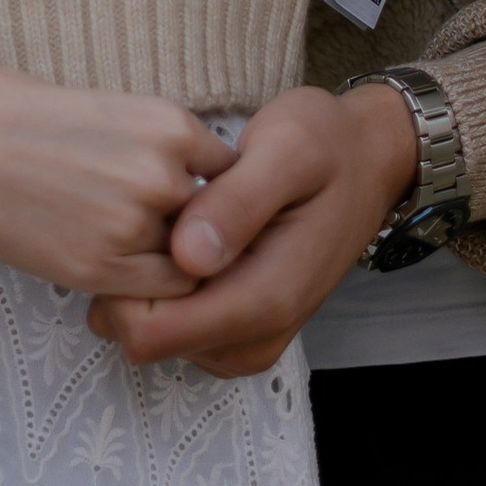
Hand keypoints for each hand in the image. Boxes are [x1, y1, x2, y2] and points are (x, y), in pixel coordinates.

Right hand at [0, 48, 235, 301]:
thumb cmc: (35, 123)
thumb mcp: (120, 115)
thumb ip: (169, 153)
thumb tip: (210, 198)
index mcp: (172, 125)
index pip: (231, 178)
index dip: (216, 198)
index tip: (197, 207)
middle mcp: (162, 173)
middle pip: (216, 224)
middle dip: (194, 233)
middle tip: (161, 234)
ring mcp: (133, 222)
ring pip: (190, 262)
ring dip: (168, 261)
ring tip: (129, 246)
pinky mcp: (100, 266)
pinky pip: (159, 291)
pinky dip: (148, 287)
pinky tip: (116, 265)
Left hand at [87, 82, 418, 376]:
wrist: (368, 159)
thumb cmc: (326, 145)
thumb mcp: (285, 151)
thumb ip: (237, 203)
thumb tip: (186, 256)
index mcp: (265, 298)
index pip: (152, 333)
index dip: (118, 288)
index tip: (118, 227)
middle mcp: (258, 333)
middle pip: (147, 340)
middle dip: (125, 285)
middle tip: (138, 213)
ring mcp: (252, 335)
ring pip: (158, 338)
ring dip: (143, 286)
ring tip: (163, 218)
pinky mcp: (245, 326)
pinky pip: (179, 327)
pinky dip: (163, 289)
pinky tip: (173, 237)